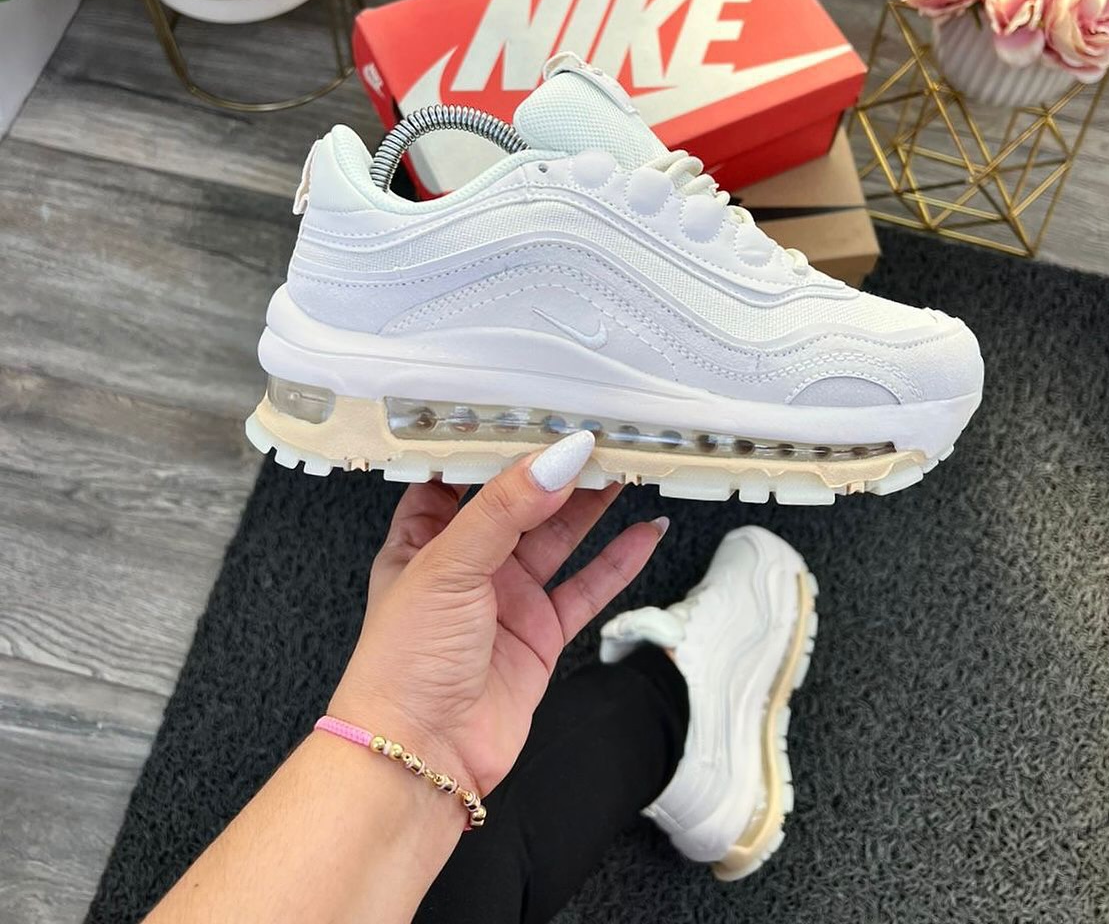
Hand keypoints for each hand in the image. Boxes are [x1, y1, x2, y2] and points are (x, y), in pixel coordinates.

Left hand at [328, 431, 667, 796]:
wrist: (420, 756)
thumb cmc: (402, 664)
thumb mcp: (447, 565)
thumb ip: (504, 509)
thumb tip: (553, 460)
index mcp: (426, 535)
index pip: (470, 473)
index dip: (505, 445)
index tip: (545, 415)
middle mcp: (468, 562)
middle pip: (524, 502)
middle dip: (561, 472)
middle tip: (603, 440)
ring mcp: (507, 597)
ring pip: (560, 538)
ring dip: (595, 507)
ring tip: (630, 470)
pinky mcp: (540, 632)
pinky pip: (587, 587)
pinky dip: (618, 561)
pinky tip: (644, 534)